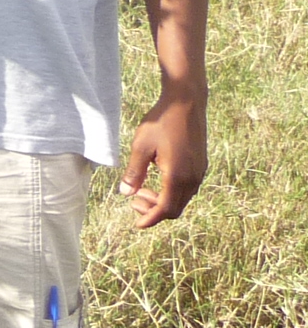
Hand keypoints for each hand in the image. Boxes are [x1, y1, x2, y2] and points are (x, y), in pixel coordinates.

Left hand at [120, 91, 206, 227]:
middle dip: (154, 211)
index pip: (165, 209)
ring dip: (163, 200)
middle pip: (175, 208)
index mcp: (177, 176)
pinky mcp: (201, 165)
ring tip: (140, 190)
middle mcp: (193, 178)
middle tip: (133, 201)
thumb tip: (125, 194)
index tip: (137, 224)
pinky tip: (156, 179)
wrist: (186, 103)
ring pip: (182, 199)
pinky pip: (187, 188)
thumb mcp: (140, 147)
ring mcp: (199, 172)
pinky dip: (172, 191)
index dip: (150, 219)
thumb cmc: (160, 122)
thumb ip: (134, 173)